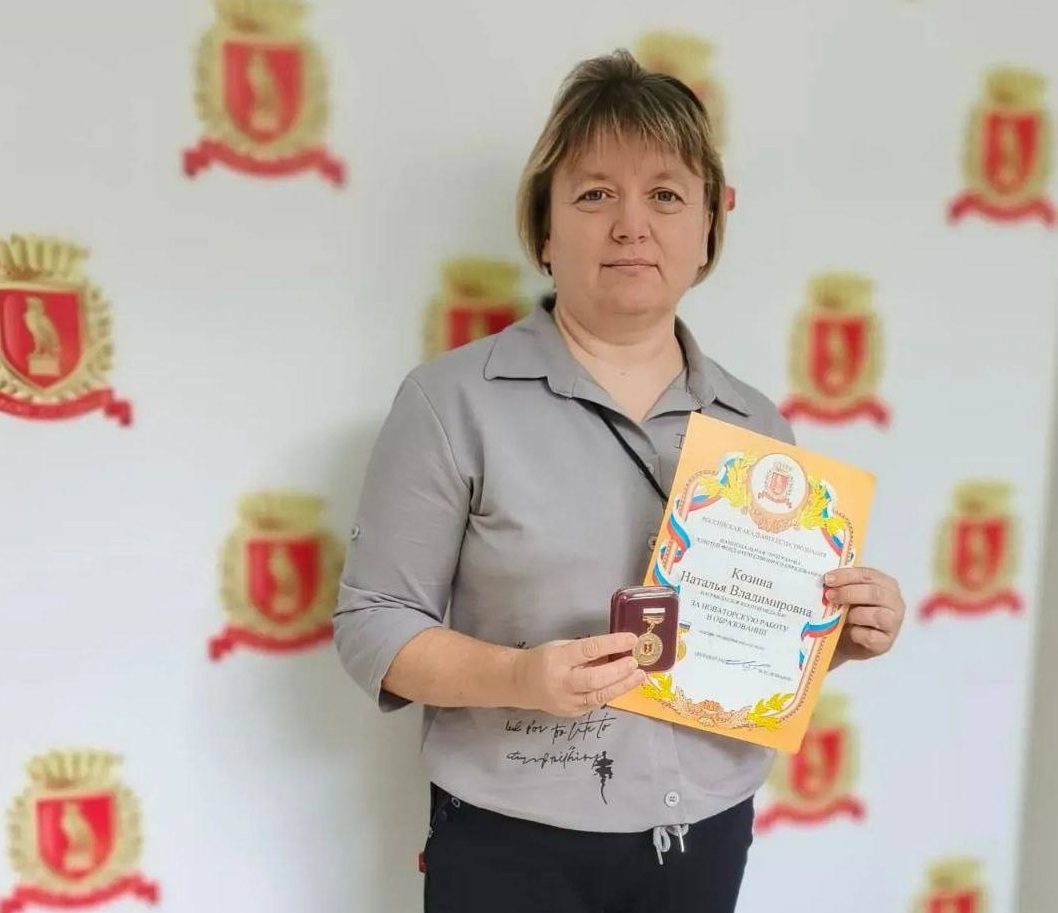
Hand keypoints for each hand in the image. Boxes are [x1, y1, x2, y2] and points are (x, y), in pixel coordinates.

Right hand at [512, 632, 646, 717]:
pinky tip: (624, 685)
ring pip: (599, 696)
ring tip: (639, 676)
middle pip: (595, 679)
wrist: (521, 684)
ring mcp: (567, 702)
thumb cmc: (545, 659)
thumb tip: (617, 650)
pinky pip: (596, 703)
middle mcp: (562, 682)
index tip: (631, 638)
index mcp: (558, 659)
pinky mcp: (573, 713)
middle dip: (619, 670)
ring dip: (623, 686)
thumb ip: (586, 650)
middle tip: (635, 661)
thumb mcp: (561, 647)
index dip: (612, 644)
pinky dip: (612, 693)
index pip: (588, 650)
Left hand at [824, 566, 904, 668]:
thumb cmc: (849, 613)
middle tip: (829, 596)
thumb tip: (826, 581)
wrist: (847, 641)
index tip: (828, 579)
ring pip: (876, 615)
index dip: (847, 575)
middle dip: (848, 593)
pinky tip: (848, 632)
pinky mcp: (886, 643)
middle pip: (874, 593)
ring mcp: (893, 623)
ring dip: (853, 614)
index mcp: (885, 584)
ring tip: (838, 617)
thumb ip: (841, 586)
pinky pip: (870, 636)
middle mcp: (894, 602)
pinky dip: (856, 634)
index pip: (868, 575)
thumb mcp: (846, 595)